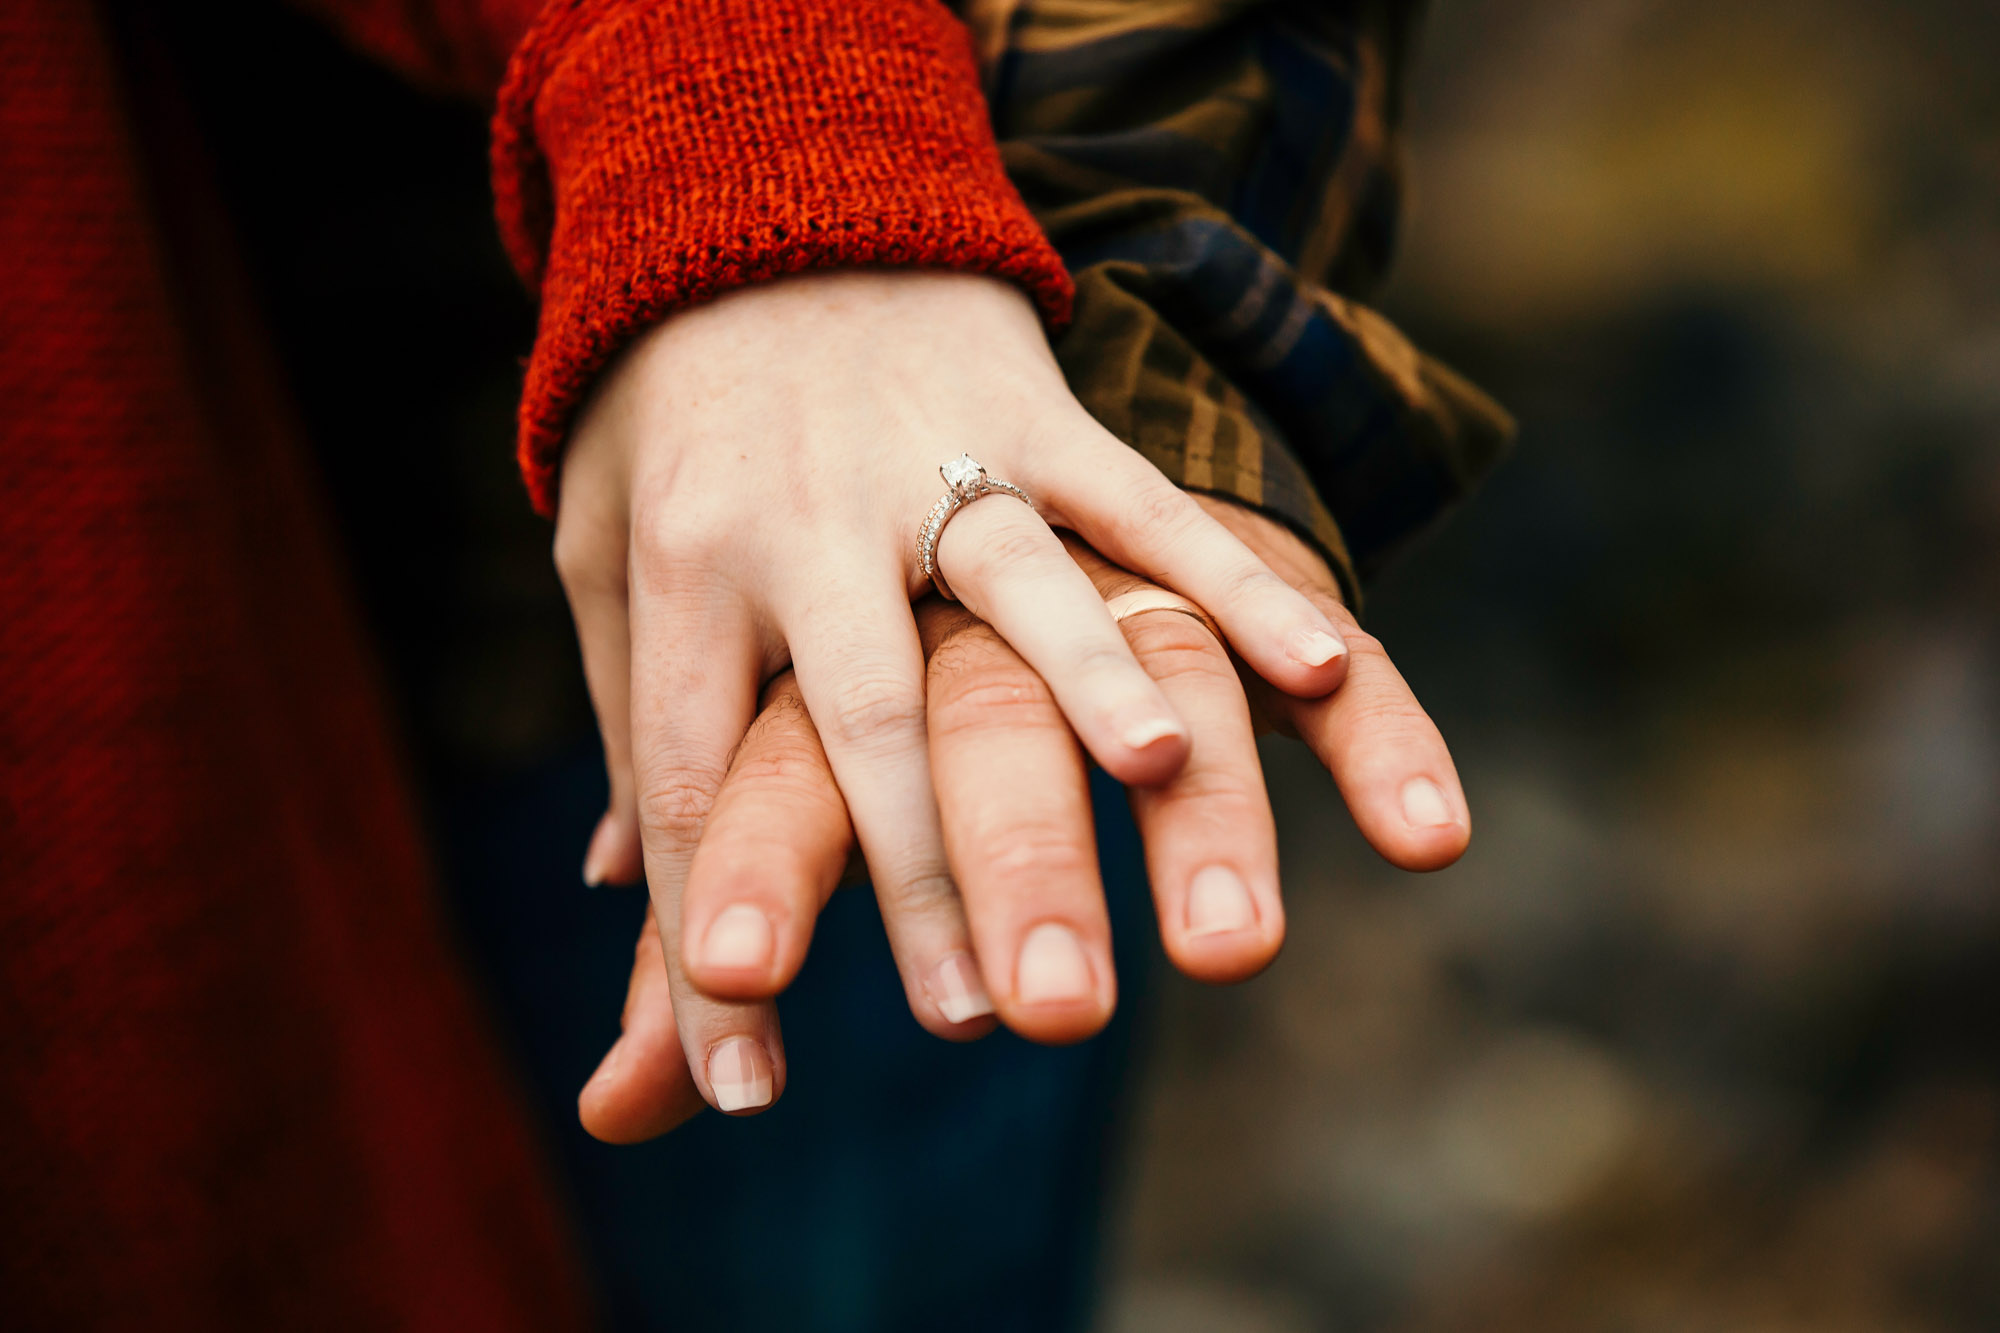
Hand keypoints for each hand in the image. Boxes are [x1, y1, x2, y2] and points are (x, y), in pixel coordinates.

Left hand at [555, 271, 1354, 1086]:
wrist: (752, 198)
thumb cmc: (671, 425)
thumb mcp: (608, 565)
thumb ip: (636, 729)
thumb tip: (615, 899)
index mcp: (683, 567)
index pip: (693, 777)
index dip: (711, 933)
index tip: (737, 1086)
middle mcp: (809, 515)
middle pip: (864, 711)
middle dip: (923, 865)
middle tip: (981, 1014)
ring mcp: (933, 454)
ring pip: (1022, 586)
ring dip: (1098, 689)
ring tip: (1166, 797)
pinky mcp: (1040, 412)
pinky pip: (1149, 502)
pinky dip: (1240, 581)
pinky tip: (1324, 668)